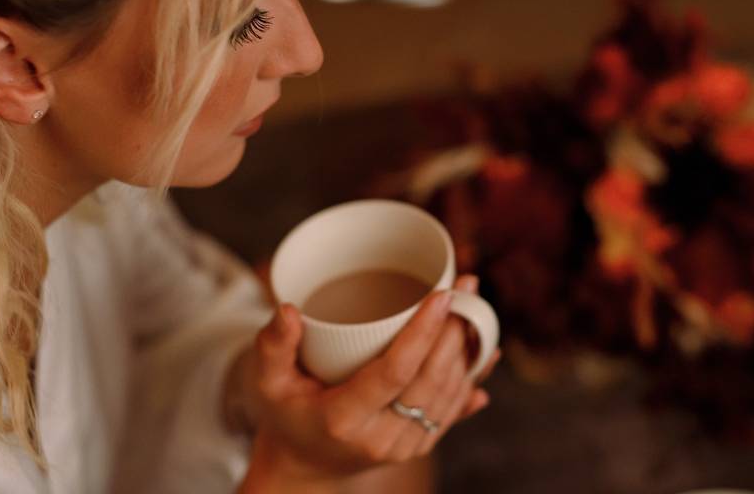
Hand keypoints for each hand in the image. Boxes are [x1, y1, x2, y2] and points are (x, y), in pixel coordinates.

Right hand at [238, 275, 500, 490]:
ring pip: (448, 394)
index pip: (393, 372)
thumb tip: (288, 310)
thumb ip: (273, 345)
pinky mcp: (418, 445)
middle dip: (453, 331)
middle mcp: (380, 438)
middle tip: (467, 287)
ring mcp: (404, 447)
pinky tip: (486, 347)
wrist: (304, 467)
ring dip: (467, 348)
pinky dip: (472, 376)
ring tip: (476, 303)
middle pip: (430, 380)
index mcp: (343, 419)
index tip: (441, 295)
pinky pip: (453, 409)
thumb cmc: (284, 414)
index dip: (421, 333)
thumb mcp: (267, 382)